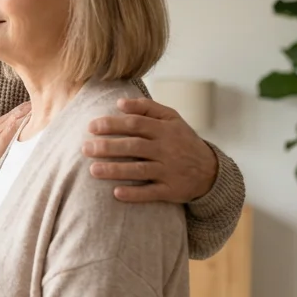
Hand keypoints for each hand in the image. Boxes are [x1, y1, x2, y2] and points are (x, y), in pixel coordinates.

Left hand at [85, 98, 217, 202]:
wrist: (211, 171)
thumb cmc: (182, 140)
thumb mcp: (172, 119)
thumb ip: (147, 107)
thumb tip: (119, 102)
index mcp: (165, 129)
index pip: (135, 124)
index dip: (112, 124)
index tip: (91, 127)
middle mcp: (167, 149)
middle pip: (133, 146)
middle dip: (108, 147)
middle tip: (85, 148)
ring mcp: (169, 171)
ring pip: (139, 170)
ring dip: (115, 170)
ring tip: (93, 170)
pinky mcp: (171, 190)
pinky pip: (151, 193)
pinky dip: (134, 194)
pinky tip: (116, 193)